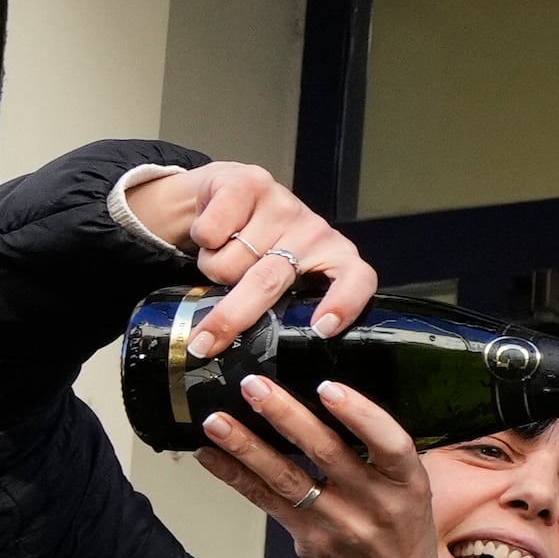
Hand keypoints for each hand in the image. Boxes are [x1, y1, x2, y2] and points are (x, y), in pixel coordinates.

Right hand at [121, 159, 377, 352]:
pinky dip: (201, 241)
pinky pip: (212, 231)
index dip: (343, 303)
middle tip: (205, 344)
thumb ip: (285, 313)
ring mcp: (284, 204)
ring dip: (214, 269)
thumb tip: (261, 375)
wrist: (223, 196)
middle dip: (232, 316)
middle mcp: (315, 231)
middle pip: (270, 280)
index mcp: (335, 259)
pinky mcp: (250, 182)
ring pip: (231, 260)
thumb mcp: (282, 285)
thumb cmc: (258, 253)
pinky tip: (211, 235)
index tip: (321, 328)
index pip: (357, 279)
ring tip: (223, 260)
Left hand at [199, 374, 468, 557]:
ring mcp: (338, 524)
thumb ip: (380, 455)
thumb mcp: (412, 490)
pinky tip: (211, 455)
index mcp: (408, 483)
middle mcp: (374, 503)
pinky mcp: (308, 540)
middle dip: (285, 415)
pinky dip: (236, 476)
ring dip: (247, 446)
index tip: (327, 386)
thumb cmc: (402, 532)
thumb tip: (328, 401)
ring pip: (286, 478)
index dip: (359, 414)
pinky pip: (266, 503)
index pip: (389, 443)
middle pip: (326, 453)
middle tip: (254, 386)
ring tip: (217, 421)